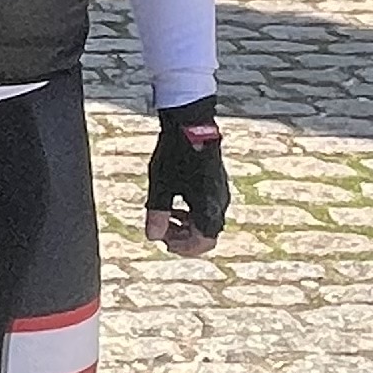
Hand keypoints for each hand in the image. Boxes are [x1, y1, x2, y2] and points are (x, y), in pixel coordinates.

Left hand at [145, 97, 227, 256]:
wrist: (190, 124)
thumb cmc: (175, 154)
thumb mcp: (161, 186)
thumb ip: (157, 214)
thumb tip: (152, 237)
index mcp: (209, 207)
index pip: (204, 243)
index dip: (184, 248)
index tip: (164, 241)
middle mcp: (220, 202)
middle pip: (206, 235)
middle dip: (183, 238)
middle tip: (162, 230)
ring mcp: (220, 193)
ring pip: (207, 222)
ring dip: (187, 225)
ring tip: (166, 217)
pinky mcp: (216, 183)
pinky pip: (208, 208)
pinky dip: (193, 213)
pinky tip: (175, 204)